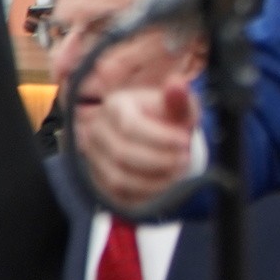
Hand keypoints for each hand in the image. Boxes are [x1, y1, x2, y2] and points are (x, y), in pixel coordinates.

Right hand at [74, 77, 199, 208]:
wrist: (159, 137)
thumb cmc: (170, 120)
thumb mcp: (180, 107)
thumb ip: (180, 100)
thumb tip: (177, 84)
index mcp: (115, 106)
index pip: (130, 126)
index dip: (161, 138)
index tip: (186, 142)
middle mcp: (96, 130)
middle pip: (122, 153)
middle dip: (160, 161)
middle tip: (185, 161)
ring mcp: (93, 157)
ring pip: (117, 178)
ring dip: (153, 181)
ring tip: (178, 174)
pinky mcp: (98, 180)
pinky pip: (117, 195)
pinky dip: (143, 195)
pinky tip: (164, 187)